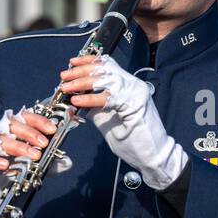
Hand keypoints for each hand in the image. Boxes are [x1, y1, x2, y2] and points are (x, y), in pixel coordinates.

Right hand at [0, 106, 72, 217]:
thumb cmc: (13, 175)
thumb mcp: (35, 169)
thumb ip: (50, 165)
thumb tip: (68, 162)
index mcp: (13, 131)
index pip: (24, 117)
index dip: (38, 120)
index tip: (53, 129)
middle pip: (11, 124)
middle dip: (30, 132)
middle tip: (44, 143)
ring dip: (17, 146)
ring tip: (33, 155)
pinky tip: (5, 165)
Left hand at [59, 54, 187, 190]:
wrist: (153, 156)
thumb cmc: (134, 141)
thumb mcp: (108, 118)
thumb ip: (94, 106)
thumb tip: (75, 98)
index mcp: (129, 85)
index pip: (108, 64)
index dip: (88, 61)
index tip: (72, 63)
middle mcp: (134, 85)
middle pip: (104, 68)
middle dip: (80, 71)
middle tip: (64, 76)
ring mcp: (136, 93)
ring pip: (106, 78)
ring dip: (82, 82)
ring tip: (67, 87)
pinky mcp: (135, 105)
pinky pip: (109, 97)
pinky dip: (90, 98)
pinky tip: (77, 101)